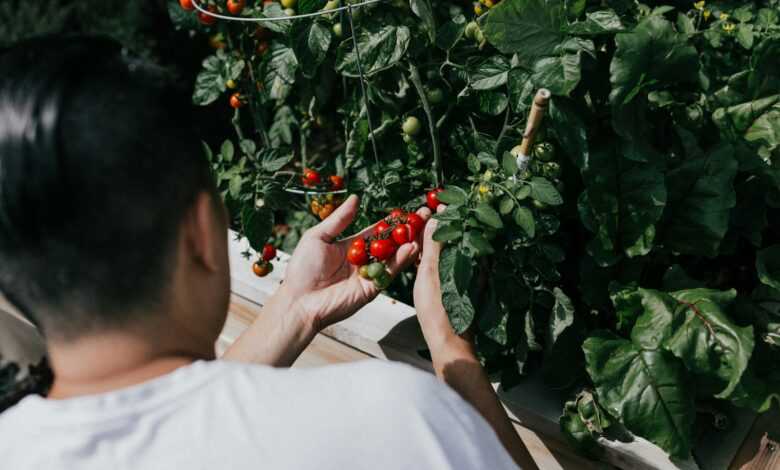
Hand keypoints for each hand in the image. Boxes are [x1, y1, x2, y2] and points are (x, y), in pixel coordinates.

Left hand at [282, 195, 429, 330]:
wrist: (299, 301)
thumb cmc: (302, 268)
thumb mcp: (318, 236)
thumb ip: (339, 219)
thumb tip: (355, 197)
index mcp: (351, 246)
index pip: (377, 231)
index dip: (391, 221)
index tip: (408, 210)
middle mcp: (364, 260)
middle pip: (390, 243)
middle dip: (407, 230)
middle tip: (424, 216)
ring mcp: (370, 274)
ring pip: (394, 256)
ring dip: (409, 243)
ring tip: (423, 229)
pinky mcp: (373, 288)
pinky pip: (389, 272)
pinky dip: (401, 260)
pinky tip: (411, 247)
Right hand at [413, 204, 474, 356]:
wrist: (448, 341)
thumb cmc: (438, 308)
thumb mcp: (431, 272)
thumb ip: (433, 244)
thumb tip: (437, 217)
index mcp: (466, 256)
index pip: (457, 225)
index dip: (446, 212)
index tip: (434, 202)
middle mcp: (469, 263)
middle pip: (454, 236)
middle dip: (439, 225)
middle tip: (421, 215)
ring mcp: (464, 274)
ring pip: (449, 250)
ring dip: (435, 240)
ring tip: (417, 232)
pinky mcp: (457, 284)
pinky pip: (446, 262)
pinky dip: (434, 256)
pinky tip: (421, 256)